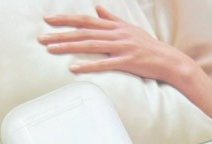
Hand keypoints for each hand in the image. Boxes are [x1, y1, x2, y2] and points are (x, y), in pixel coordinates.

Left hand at [39, 5, 191, 86]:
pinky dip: (88, 66)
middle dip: (60, 34)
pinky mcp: (127, 63)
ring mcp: (121, 48)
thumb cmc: (148, 47)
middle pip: (83, 32)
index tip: (48, 20)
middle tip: (42, 38)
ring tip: (51, 50)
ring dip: (68, 47)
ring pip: (90, 46)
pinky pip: (104, 64)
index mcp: (114, 26)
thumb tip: (97, 8)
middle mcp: (116, 34)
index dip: (66, 19)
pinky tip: (74, 68)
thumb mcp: (129, 29)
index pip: (85, 20)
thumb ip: (111, 19)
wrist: (168, 60)